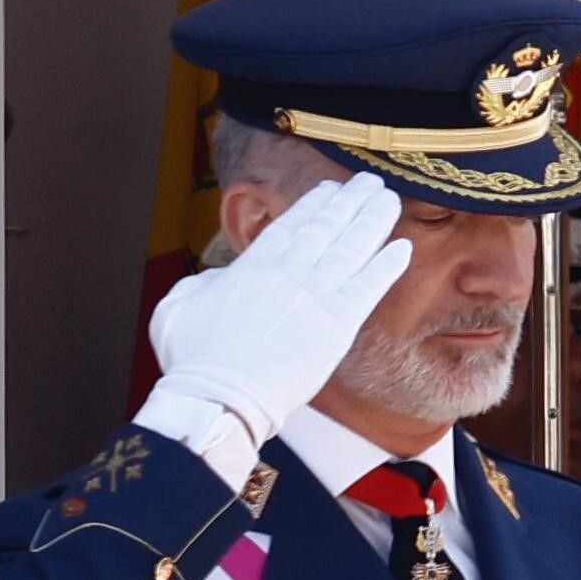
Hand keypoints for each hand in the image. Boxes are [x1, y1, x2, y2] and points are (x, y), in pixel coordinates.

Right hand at [141, 172, 407, 461]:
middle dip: (350, 201)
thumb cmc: (193, 359)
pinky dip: (386, 266)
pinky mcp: (338, 324)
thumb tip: (222, 279)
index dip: (314, 204)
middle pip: (327, 227)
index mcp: (252, 265)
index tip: (330, 189)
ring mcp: (316, 296)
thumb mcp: (178, 305)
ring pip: (353, 248)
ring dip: (373, 221)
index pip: (291, 225)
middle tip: (369, 182)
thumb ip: (205, 283)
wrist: (221, 397)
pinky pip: (369, 287)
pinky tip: (402, 248)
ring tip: (388, 200)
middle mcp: (289, 272)